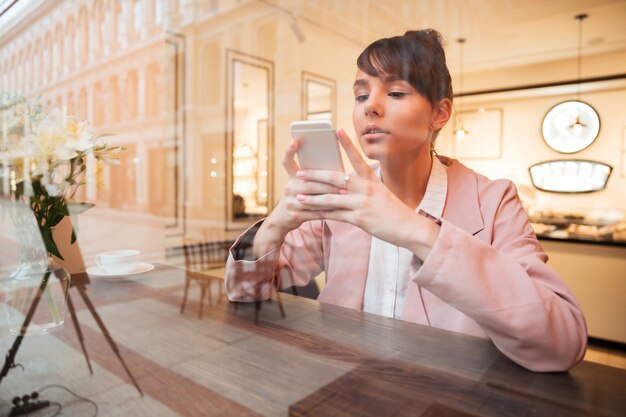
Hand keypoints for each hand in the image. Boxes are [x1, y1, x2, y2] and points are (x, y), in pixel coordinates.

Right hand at [252, 138, 343, 256]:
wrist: (282, 221)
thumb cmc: (298, 199)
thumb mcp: (300, 186)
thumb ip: (313, 178)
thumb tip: (335, 170)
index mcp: (291, 178)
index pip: (286, 161)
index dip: (289, 151)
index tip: (295, 140)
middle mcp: (288, 187)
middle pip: (309, 182)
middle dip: (328, 182)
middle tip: (344, 180)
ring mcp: (290, 201)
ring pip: (313, 198)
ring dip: (330, 196)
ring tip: (344, 195)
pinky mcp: (294, 215)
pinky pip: (314, 212)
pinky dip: (327, 212)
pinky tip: (338, 210)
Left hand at [293, 129, 438, 256]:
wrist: (408, 228)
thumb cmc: (393, 211)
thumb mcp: (381, 193)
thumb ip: (363, 188)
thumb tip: (344, 185)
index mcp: (371, 179)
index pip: (357, 158)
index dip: (347, 144)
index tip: (337, 130)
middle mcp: (365, 188)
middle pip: (335, 178)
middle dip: (315, 175)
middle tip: (300, 172)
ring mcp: (361, 203)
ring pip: (330, 198)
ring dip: (312, 197)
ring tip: (297, 195)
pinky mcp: (359, 218)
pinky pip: (335, 214)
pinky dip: (320, 213)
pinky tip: (309, 212)